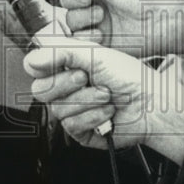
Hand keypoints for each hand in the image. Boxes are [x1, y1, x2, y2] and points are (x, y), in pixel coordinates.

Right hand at [23, 36, 183, 163]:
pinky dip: (92, 116)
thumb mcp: (95, 55)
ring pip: (57, 109)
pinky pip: (71, 126)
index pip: (36, 68)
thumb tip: (30, 59)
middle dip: (66, 84)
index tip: (65, 64)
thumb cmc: (130, 77)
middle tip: (86, 77)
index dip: (46, 67)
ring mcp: (73, 110)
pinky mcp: (80, 131)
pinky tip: (108, 111)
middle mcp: (67, 89)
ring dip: (86, 100)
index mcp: (67, 66)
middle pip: (40, 90)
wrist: (153, 103)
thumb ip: (60, 52)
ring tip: (106, 94)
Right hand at [50, 0, 183, 56]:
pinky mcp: (100, 43)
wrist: (172, 21)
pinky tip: (102, 33)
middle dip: (72, 0)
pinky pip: (79, 41)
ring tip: (102, 16)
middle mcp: (92, 1)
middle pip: (62, 1)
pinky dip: (86, 37)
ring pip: (69, 22)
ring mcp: (95, 22)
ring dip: (81, 19)